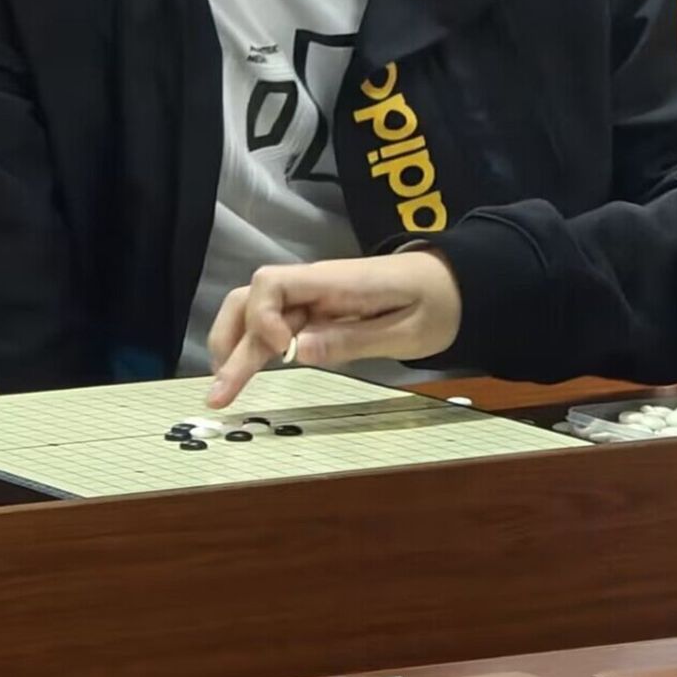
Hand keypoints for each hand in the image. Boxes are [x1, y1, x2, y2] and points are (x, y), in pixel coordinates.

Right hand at [205, 252, 464, 407]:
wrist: (457, 285)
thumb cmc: (437, 304)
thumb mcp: (405, 331)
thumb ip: (352, 339)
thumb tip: (295, 352)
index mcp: (335, 282)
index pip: (272, 283)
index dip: (262, 317)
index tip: (280, 353)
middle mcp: (314, 286)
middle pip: (250, 300)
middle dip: (228, 342)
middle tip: (219, 394)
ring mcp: (312, 299)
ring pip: (254, 314)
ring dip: (233, 346)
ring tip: (223, 388)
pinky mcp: (316, 313)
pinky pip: (275, 326)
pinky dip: (254, 349)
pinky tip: (244, 374)